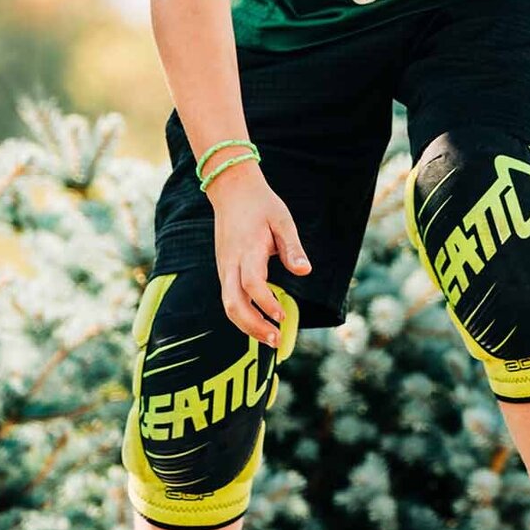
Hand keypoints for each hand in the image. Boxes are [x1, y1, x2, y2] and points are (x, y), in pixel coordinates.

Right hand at [207, 163, 310, 347]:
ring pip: (227, 305)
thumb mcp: (283, 220)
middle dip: (252, 326)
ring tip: (270, 339)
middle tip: (275, 340)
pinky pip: (229, 298)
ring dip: (246, 325)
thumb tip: (305, 271)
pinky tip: (260, 323)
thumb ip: (292, 248)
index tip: (282, 316)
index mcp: (247, 250)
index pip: (251, 283)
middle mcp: (230, 263)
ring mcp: (224, 268)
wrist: (231, 189)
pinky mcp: (224, 270)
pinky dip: (242, 315)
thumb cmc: (261, 205)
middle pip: (232, 303)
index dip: (265, 303)